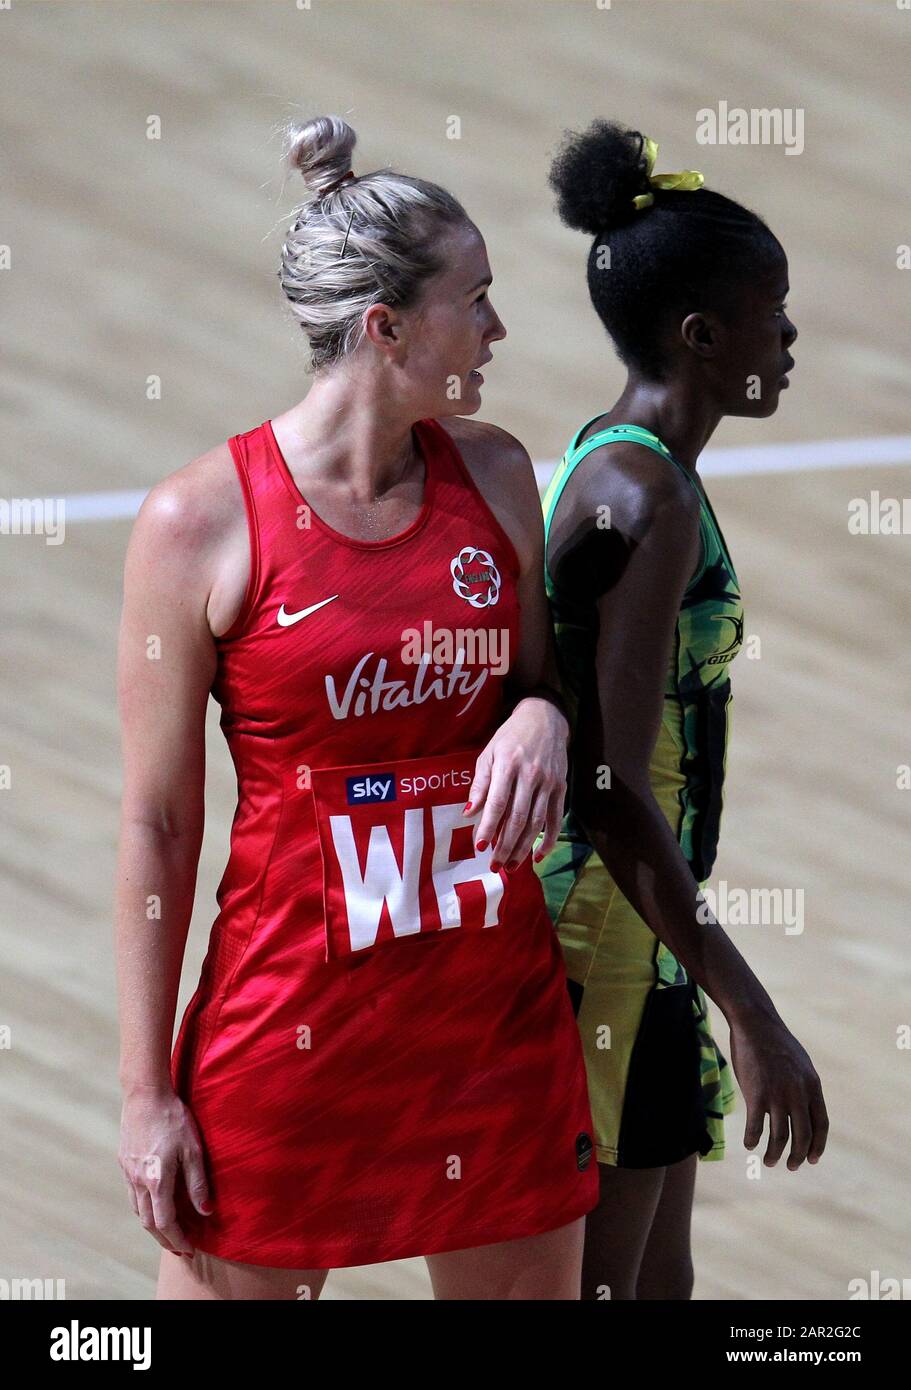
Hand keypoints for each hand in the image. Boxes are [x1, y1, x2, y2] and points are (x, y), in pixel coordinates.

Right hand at [118, 1084, 210, 1255]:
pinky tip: (154, 1205)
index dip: (177, 1239)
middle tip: (179, 1249)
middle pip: (148, 1223)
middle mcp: (139, 1181)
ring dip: (152, 1226)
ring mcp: (129, 1172)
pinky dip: (144, 1208)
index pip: (165, 1223)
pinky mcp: (125, 1162)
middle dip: (164, 1239)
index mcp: (157, 1181)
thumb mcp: (193, 1150)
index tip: (189, 1249)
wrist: (145, 1094)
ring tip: (167, 1233)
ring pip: (138, 1210)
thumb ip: (198, 1183)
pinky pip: (133, 1195)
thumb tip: (205, 1212)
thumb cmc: (173, 1119)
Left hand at [464, 695, 567, 870]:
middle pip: (518, 818)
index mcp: (508, 764)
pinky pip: (556, 818)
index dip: (489, 826)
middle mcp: (530, 775)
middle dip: (505, 845)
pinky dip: (548, 839)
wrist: (545, 718)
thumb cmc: (510, 737)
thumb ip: (480, 783)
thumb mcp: (489, 753)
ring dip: (523, 847)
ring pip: (536, 822)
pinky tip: (538, 855)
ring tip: (512, 866)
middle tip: (495, 866)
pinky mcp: (561, 787)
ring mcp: (548, 782)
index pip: (498, 802)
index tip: (480, 846)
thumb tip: (469, 812)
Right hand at [728, 1016, 828, 1169]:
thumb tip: (805, 1108)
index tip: (812, 1160)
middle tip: (790, 1166)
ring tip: (770, 1162)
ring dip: (775, 1154)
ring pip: (779, 1137)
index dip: (817, 1146)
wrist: (755, 1023)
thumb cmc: (776, 1042)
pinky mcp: (756, 1094)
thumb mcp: (800, 1064)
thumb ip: (805, 1087)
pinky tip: (749, 1144)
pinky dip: (753, 1140)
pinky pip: (756, 1127)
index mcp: (813, 1086)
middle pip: (803, 1136)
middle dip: (798, 1156)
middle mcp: (798, 1093)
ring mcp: (777, 1095)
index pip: (821, 1125)